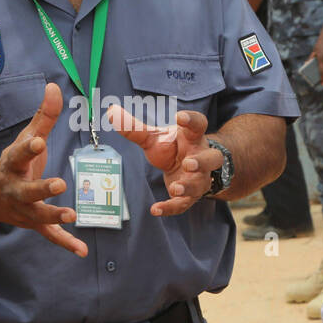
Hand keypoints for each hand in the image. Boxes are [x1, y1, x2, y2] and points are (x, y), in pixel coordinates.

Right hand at [0, 82, 85, 256]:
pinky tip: (82, 250)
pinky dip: (65, 243)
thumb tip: (54, 86)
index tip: (38, 140)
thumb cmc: (14, 162)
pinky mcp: (34, 223)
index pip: (19, 154)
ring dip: (54, 215)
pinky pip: (50, 235)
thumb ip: (43, 116)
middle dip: (42, 188)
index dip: (28, 147)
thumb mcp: (26, 137)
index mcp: (14, 164)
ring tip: (72, 214)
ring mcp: (24, 209)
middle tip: (60, 183)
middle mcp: (16, 188)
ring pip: (38, 214)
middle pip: (28, 190)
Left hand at [107, 104, 223, 216]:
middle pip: (212, 158)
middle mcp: (201, 157)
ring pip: (201, 184)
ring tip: (176, 188)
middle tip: (189, 163)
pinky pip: (183, 204)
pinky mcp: (189, 196)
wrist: (186, 167)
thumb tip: (110, 112)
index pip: (198, 125)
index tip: (180, 117)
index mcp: (193, 137)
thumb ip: (134, 128)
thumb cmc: (172, 147)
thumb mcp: (154, 137)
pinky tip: (156, 210)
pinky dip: (170, 208)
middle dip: (202, 162)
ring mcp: (198, 178)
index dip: (191, 120)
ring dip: (189, 186)